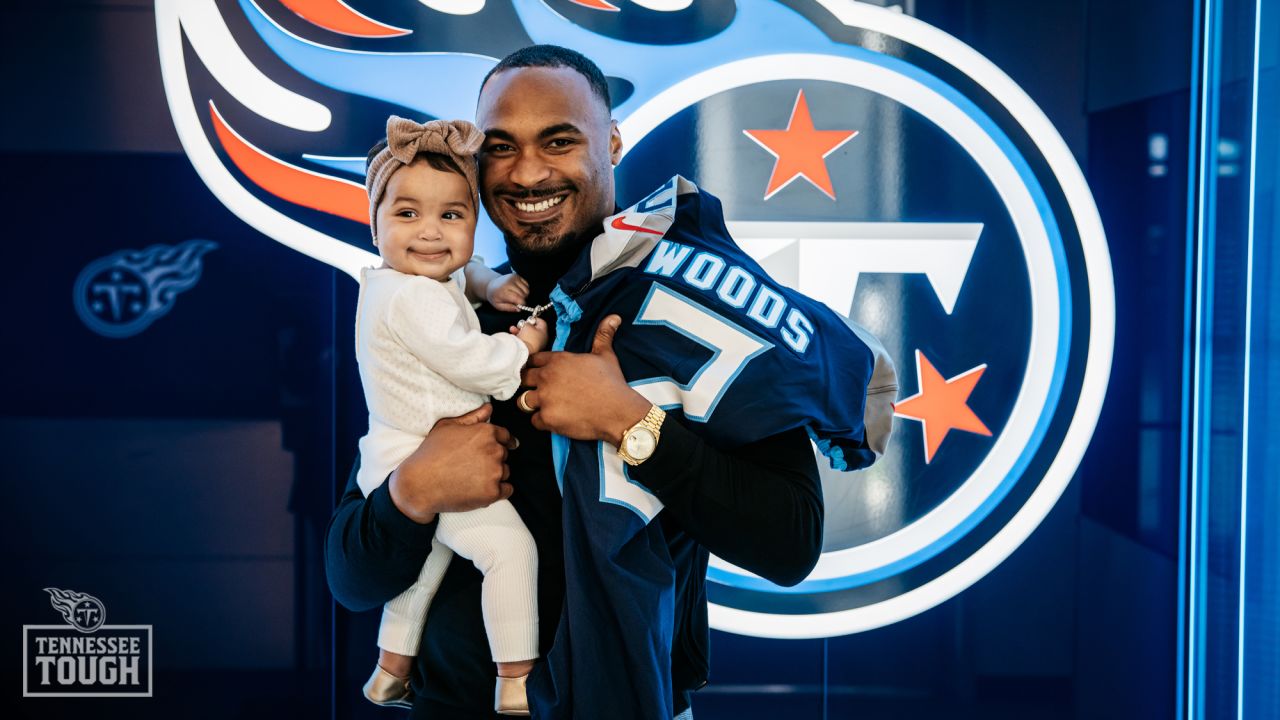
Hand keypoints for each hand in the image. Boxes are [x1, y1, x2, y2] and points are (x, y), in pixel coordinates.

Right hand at [388, 404, 518, 523]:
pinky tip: (481, 489)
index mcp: (485, 432)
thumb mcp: (447, 427)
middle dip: (492, 459)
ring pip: (505, 472)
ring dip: (494, 475)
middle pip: (504, 454)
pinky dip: (497, 491)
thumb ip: (472, 417)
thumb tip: (489, 408)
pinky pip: (507, 490)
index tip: (495, 450)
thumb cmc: (430, 454)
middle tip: (472, 465)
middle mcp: (494, 450)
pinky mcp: (492, 492)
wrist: (420, 484)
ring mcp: (494, 472)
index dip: (500, 442)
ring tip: (472, 478)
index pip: (506, 436)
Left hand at [486, 272, 529, 312]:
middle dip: (522, 300)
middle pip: (523, 294)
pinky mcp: (516, 276)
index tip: (520, 306)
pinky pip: (527, 284)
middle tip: (517, 301)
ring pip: (526, 289)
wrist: (491, 285)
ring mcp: (513, 278)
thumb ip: (508, 308)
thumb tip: (519, 309)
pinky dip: (524, 289)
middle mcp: (509, 283)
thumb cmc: (495, 297)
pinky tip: (518, 290)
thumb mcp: (498, 306)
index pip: (518, 298)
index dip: (522, 304)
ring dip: (524, 295)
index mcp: (503, 291)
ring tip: (517, 296)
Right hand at [513, 317, 548, 353]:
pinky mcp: (529, 349)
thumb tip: (526, 324)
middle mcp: (542, 339)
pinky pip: (524, 340)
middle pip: (534, 329)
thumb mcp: (527, 326)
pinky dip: (519, 336)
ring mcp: (536, 344)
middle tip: (521, 324)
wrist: (523, 350)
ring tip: (513, 328)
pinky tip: (513, 334)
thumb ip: (527, 323)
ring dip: (520, 330)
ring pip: (528, 335)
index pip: (542, 322)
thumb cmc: (528, 337)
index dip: (535, 318)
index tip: (528, 318)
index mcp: (544, 332)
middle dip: (525, 325)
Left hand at [519, 315, 650, 444]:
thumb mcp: (606, 355)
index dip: (535, 366)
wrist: (618, 411)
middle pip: (523, 378)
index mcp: (558, 360)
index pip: (533, 359)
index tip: (540, 372)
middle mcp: (547, 378)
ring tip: (547, 405)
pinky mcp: (547, 418)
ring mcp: (545, 399)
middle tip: (542, 390)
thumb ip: (603, 335)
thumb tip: (614, 317)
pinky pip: (534, 421)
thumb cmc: (611, 383)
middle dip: (529, 384)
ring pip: (523, 401)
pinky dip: (542, 421)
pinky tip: (555, 419)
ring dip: (533, 403)